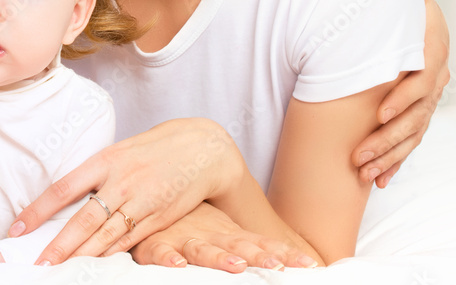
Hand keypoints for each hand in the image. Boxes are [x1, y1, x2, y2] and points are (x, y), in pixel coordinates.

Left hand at [8, 118, 244, 264]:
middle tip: (39, 265)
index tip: (18, 227)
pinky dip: (111, 255)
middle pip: (84, 220)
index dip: (39, 210)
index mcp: (105, 160)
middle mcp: (121, 182)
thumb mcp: (119, 152)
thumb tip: (63, 198)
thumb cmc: (152, 150)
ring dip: (82, 256)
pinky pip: (130, 241)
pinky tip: (96, 267)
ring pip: (106, 236)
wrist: (200, 149)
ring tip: (60, 271)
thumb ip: (95, 175)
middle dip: (59, 245)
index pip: (63, 188)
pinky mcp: (159, 218)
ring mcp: (141, 202)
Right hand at [129, 202, 319, 271]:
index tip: (309, 265)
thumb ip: (249, 244)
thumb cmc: (189, 220)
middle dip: (258, 257)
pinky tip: (177, 263)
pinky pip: (159, 251)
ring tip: (235, 266)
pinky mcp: (154, 243)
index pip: (261, 245)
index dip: (285, 255)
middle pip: (237, 247)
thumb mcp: (221, 230)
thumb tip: (287, 257)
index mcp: (228, 234)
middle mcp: (209, 236)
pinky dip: (168, 257)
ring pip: (201, 250)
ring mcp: (183, 238)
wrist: (151, 194)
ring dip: (218, 258)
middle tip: (277, 267)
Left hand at [352, 0, 451, 187]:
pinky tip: (378, 181)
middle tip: (360, 156)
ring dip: (388, 158)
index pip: (419, 88)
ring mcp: (421, 107)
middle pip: (412, 122)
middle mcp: (428, 89)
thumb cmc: (404, 16)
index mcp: (428, 64)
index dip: (400, 102)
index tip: (377, 114)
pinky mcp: (410, 120)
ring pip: (408, 140)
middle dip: (387, 141)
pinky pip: (406, 147)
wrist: (407, 34)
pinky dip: (394, 163)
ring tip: (365, 174)